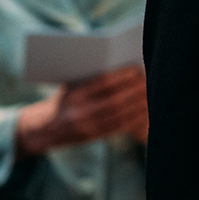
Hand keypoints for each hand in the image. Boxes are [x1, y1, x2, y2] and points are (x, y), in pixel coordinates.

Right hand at [15, 66, 148, 156]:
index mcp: (73, 96)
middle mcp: (79, 113)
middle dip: (134, 90)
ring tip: (152, 92)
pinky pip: (119, 127)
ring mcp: (87, 127)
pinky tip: (146, 110)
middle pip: (114, 101)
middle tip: (150, 79)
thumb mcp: (69, 84)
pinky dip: (135, 118)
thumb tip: (120, 63)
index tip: (136, 69)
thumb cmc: (64, 98)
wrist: (46, 128)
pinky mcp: (95, 136)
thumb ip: (90, 77)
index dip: (121, 77)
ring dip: (139, 104)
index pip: (101, 84)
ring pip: (120, 115)